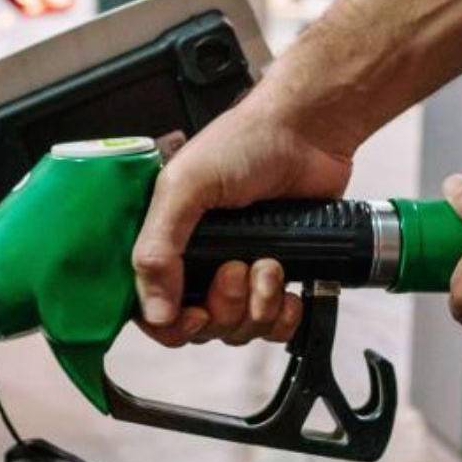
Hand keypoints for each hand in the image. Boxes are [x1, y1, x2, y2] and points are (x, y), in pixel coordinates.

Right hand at [132, 83, 353, 346]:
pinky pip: (276, 327)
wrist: (308, 133)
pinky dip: (285, 317)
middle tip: (237, 267)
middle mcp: (199, 263)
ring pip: (239, 329)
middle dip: (224, 307)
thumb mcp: (185, 187)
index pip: (153, 310)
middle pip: (201, 327)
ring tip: (270, 263)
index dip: (172, 325)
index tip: (196, 315)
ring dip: (258, 305)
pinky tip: (291, 290)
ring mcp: (240, 273)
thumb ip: (159, 247)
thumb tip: (155, 313)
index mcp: (166, 242)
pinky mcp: (278, 278)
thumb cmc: (242, 145)